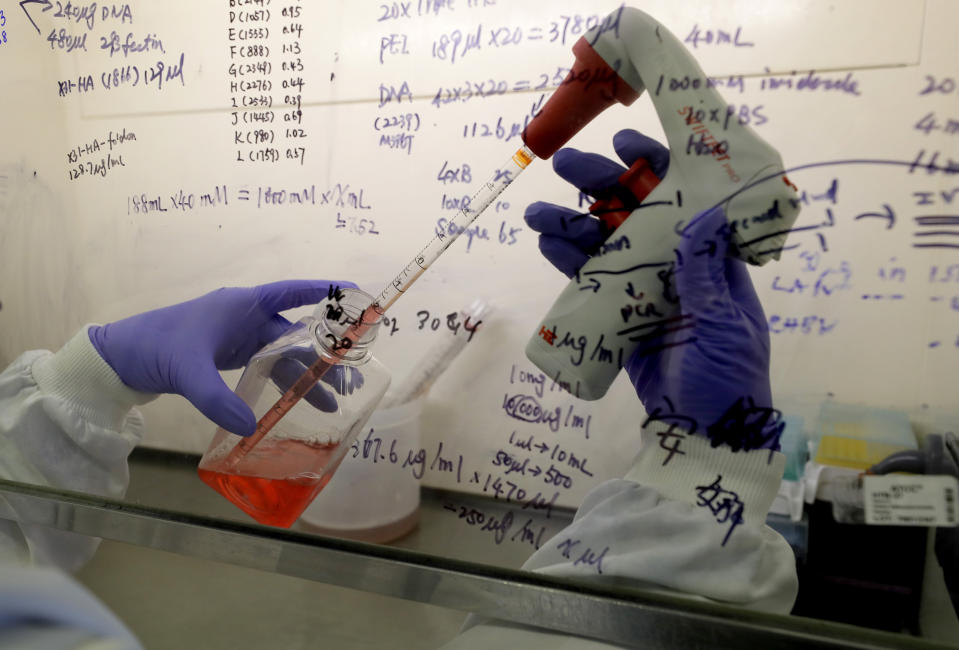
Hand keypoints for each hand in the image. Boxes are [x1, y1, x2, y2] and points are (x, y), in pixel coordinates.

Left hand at [89, 279, 356, 435]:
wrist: (120, 358)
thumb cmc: (155, 347)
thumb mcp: (187, 371)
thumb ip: (217, 399)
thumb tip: (249, 427)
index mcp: (241, 305)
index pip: (290, 293)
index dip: (323, 292)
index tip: (356, 295)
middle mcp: (245, 317)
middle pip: (295, 334)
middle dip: (323, 355)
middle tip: (348, 380)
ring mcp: (239, 337)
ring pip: (284, 356)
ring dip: (306, 377)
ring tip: (333, 404)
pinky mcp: (230, 356)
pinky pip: (268, 368)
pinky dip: (285, 383)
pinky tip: (298, 403)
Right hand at [525, 129, 778, 450]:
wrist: (704, 437)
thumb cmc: (728, 381)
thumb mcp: (724, 327)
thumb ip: (706, 276)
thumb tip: (702, 213)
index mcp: (714, 263)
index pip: (688, 199)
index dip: (659, 167)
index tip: (628, 142)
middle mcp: (679, 268)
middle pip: (639, 214)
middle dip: (603, 186)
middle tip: (566, 164)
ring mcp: (647, 292)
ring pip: (608, 246)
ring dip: (574, 225)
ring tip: (537, 212)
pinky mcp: (621, 318)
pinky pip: (593, 283)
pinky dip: (570, 263)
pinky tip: (547, 244)